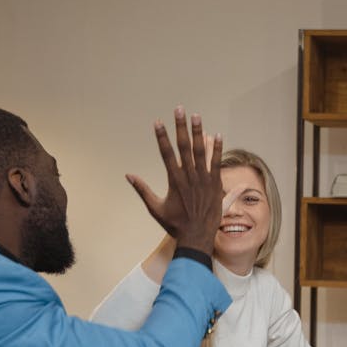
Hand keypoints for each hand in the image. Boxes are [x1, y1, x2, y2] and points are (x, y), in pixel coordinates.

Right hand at [126, 107, 236, 253]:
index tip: (158, 122)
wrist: (196, 237)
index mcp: (173, 181)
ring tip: (196, 116)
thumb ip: (142, 190)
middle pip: (183, 147)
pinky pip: (217, 163)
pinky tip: (218, 135)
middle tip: (179, 109)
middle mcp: (188, 177)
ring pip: (201, 151)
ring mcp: (203, 180)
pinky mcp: (215, 185)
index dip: (162, 137)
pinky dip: (218, 149)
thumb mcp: (155, 208)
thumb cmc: (175, 224)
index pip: (166, 153)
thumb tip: (128, 176)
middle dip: (180, 127)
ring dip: (198, 132)